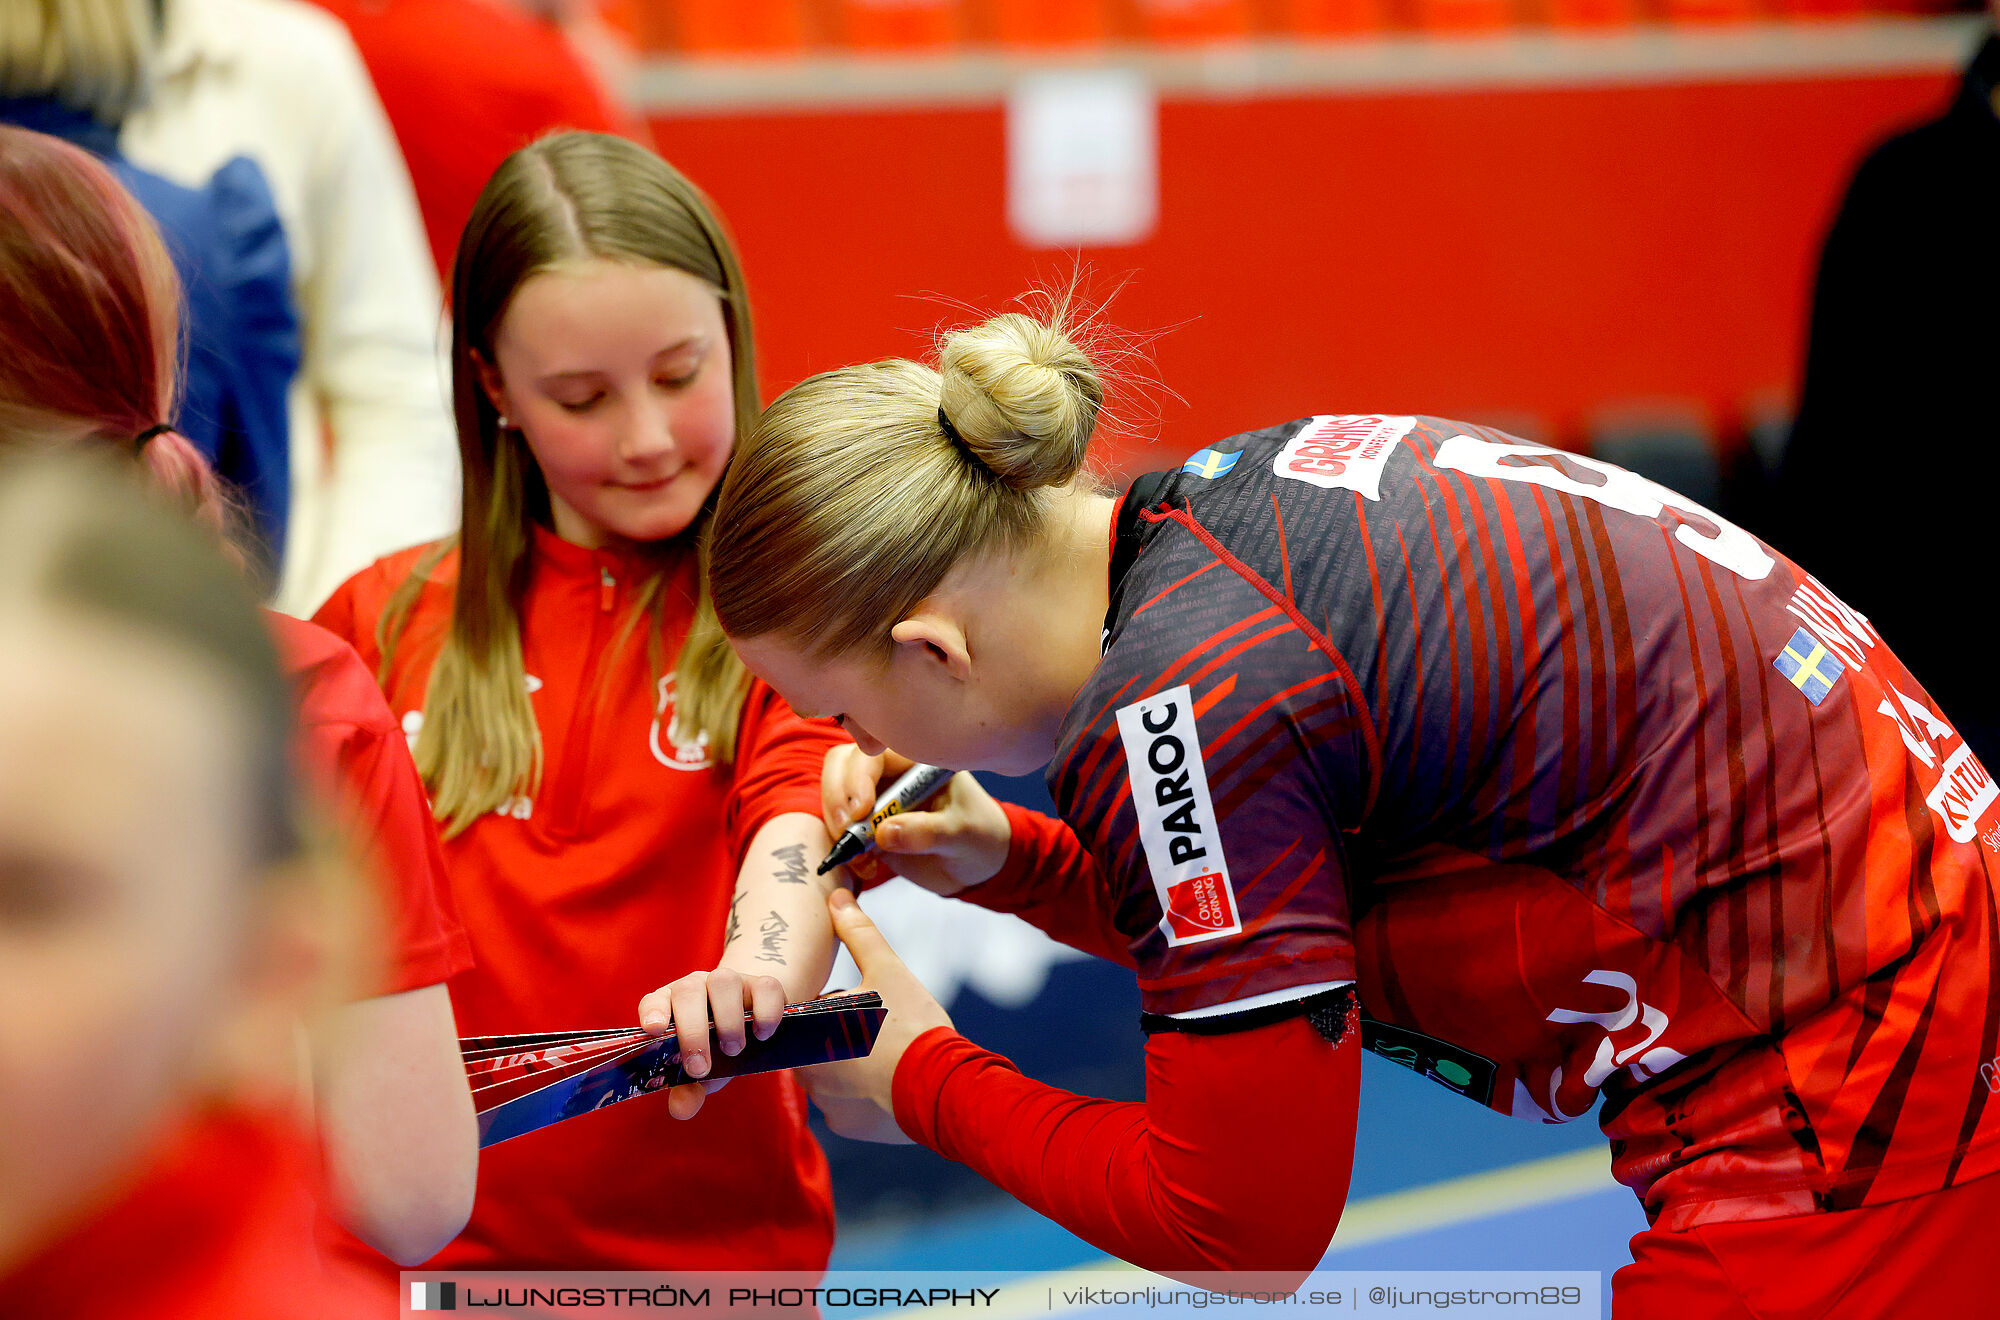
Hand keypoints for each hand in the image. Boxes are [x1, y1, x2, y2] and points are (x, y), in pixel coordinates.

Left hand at [635, 966, 785, 1120]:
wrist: (753, 1022)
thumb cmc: (716, 1047)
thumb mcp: (703, 1071)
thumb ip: (689, 1090)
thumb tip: (681, 1109)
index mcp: (672, 1004)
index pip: (654, 999)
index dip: (652, 1011)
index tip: (654, 1030)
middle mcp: (697, 985)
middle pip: (688, 991)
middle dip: (692, 1031)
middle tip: (700, 1067)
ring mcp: (730, 980)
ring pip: (724, 982)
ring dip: (728, 1020)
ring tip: (733, 1050)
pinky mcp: (763, 983)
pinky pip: (765, 987)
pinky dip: (765, 1012)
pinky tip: (762, 1035)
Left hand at [799, 889, 953, 1143]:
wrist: (945, 1087)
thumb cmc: (912, 1025)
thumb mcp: (887, 970)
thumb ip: (859, 932)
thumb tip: (838, 897)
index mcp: (809, 1032)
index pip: (806, 1014)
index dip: (834, 1006)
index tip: (860, 1005)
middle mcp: (807, 1073)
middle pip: (816, 1045)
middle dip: (841, 1035)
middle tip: (879, 1027)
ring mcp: (826, 1104)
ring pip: (831, 1076)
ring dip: (851, 1065)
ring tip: (888, 1053)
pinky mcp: (847, 1126)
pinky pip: (847, 1106)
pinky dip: (864, 1095)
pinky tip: (891, 1081)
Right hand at [821, 745, 1011, 895]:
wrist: (981, 863)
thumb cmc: (980, 836)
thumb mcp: (962, 834)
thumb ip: (928, 832)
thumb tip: (884, 833)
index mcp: (917, 759)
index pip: (873, 753)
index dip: (858, 777)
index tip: (861, 811)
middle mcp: (892, 771)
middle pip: (842, 765)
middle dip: (836, 797)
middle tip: (847, 831)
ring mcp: (876, 796)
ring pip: (835, 795)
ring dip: (837, 826)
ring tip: (861, 858)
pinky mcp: (867, 824)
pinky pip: (840, 828)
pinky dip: (843, 848)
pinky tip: (866, 868)